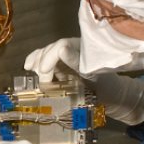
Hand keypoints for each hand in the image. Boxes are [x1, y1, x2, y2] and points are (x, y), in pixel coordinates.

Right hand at [24, 37, 143, 124]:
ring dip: (36, 61)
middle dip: (43, 63)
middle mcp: (73, 50)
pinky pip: (47, 61)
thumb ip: (78, 62)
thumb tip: (61, 48)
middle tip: (42, 82)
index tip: (43, 72)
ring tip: (30, 71)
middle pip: (51, 50)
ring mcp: (66, 58)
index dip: (49, 57)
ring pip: (46, 53)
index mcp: (83, 48)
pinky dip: (36, 63)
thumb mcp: (95, 75)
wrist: (115, 98)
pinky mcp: (61, 67)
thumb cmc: (108, 86)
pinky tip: (29, 67)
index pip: (61, 45)